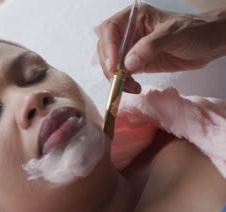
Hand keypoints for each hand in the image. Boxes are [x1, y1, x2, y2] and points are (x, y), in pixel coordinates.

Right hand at [96, 4, 225, 92]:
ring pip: (112, 63)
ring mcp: (132, 48)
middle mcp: (129, 31)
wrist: (211, 44)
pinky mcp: (137, 64)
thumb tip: (127, 64)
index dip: (108, 47)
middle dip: (109, 65)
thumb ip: (149, 46)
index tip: (114, 65)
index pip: (110, 29)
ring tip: (128, 86)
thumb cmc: (194, 32)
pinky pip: (123, 74)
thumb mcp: (172, 34)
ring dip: (115, 77)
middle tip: (117, 79)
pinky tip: (133, 87)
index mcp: (134, 17)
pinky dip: (124, 82)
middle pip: (106, 48)